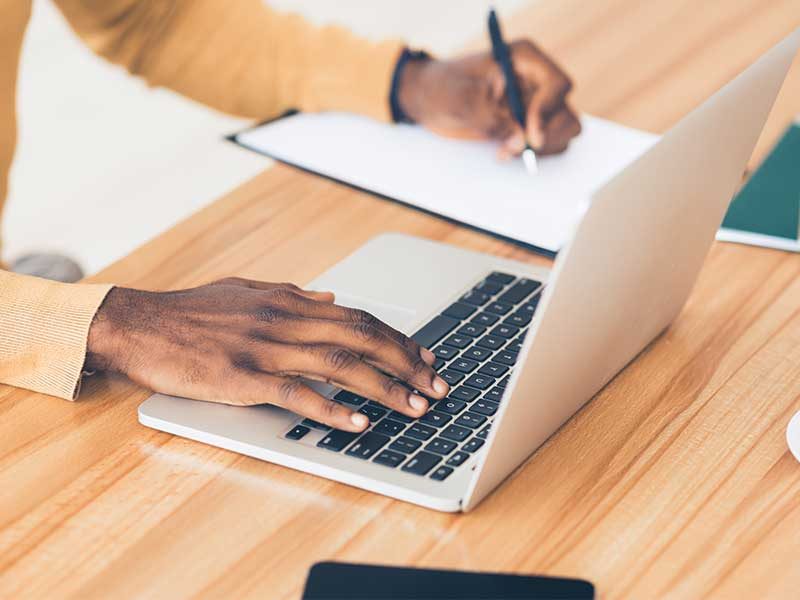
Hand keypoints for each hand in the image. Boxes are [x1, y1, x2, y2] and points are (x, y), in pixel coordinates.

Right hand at [85, 278, 449, 431]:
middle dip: (406, 362)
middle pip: (362, 338)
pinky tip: (358, 422)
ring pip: (339, 364)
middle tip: (436, 386)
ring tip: (414, 407)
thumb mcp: (248, 291)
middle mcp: (286, 321)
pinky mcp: (243, 377)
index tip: (425, 358)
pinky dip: (331, 407)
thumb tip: (331, 298)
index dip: (398, 339)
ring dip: (383, 387)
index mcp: (290, 302)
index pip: (360, 318)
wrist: (141, 325)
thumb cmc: (193, 311)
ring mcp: (266, 349)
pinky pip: (296, 393)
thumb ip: (293, 293)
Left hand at [397, 40, 580, 157]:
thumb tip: (521, 140)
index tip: (530, 135)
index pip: (557, 85)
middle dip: (543, 136)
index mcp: (524, 60)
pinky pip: (550, 143)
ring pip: (565, 130)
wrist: (429, 100)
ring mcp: (536, 104)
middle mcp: (536, 81)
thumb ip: (491, 119)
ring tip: (506, 150)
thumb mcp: (460, 100)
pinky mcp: (530, 125)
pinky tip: (506, 152)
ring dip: (541, 147)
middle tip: (513, 149)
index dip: (548, 111)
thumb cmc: (441, 88)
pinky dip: (533, 153)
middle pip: (565, 113)